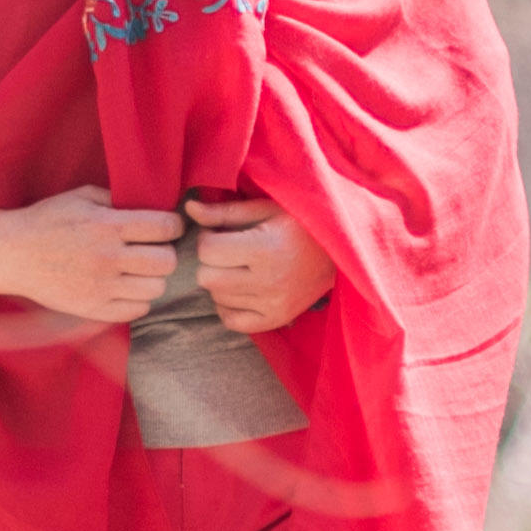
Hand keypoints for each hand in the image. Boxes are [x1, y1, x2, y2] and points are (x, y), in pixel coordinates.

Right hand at [0, 187, 188, 321]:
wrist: (11, 254)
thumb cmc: (47, 220)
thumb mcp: (81, 197)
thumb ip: (118, 199)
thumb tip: (155, 205)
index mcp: (106, 225)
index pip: (165, 227)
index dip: (173, 225)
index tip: (167, 226)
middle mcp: (106, 258)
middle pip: (166, 262)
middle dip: (166, 252)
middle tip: (154, 249)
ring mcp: (100, 287)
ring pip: (155, 289)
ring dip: (152, 277)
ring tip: (139, 269)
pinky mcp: (92, 309)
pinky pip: (137, 310)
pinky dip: (138, 299)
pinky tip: (126, 286)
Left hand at [188, 195, 330, 333]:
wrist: (341, 250)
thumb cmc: (300, 222)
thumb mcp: (265, 208)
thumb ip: (225, 211)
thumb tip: (189, 208)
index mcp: (265, 248)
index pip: (208, 251)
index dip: (208, 238)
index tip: (220, 233)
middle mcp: (269, 281)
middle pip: (207, 278)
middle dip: (211, 261)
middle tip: (227, 251)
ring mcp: (273, 304)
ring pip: (217, 298)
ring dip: (221, 281)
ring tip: (240, 267)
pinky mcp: (277, 319)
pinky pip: (231, 321)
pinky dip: (228, 306)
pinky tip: (239, 289)